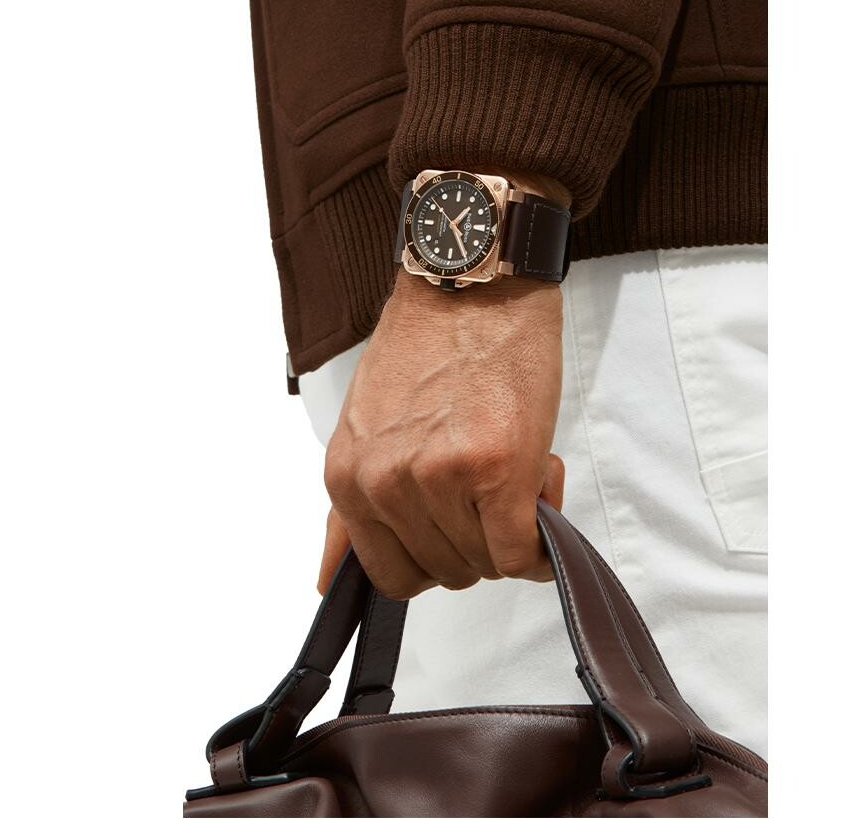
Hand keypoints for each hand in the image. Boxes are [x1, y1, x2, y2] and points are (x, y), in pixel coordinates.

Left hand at [318, 270, 565, 598]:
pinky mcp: (496, 468)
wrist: (471, 284)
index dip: (434, 555)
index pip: (390, 575)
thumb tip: (323, 582)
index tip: (456, 519)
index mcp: (348, 478)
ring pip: (488, 563)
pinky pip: (522, 552)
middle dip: (477, 537)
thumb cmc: (426, 346)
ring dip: (513, 526)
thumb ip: (346, 509)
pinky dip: (541, 540)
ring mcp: (439, 478)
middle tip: (489, 476)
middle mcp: (385, 485)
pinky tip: (541, 483)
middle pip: (445, 571)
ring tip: (513, 460)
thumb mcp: (364, 426)